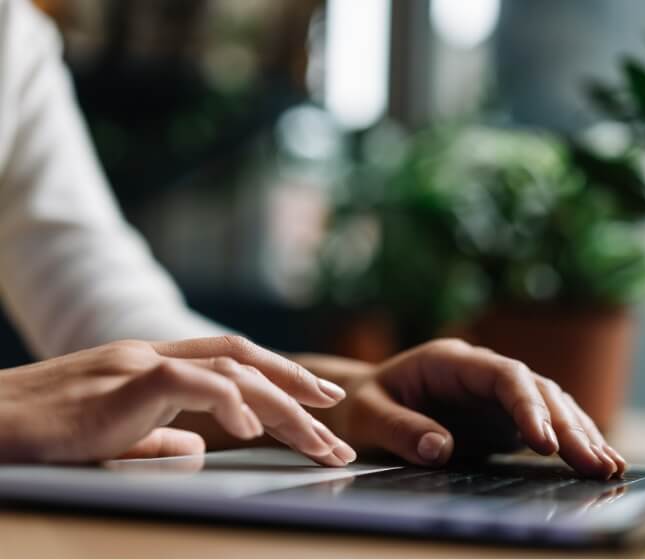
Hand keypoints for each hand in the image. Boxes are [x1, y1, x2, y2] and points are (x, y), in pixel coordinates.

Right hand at [0, 337, 354, 465]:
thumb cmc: (40, 435)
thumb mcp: (112, 436)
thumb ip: (157, 438)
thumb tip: (198, 448)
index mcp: (155, 367)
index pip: (232, 361)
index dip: (280, 377)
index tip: (319, 402)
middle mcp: (153, 356)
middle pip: (244, 362)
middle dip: (297, 389)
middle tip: (338, 417)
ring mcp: (137, 365)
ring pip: (229, 370)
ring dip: (281, 404)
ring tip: (318, 437)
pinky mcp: (118, 385)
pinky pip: (187, 384)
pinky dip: (226, 402)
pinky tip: (251, 431)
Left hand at [305, 339, 625, 478]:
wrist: (362, 403)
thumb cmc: (361, 405)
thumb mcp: (368, 414)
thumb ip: (400, 428)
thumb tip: (439, 449)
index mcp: (450, 361)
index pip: (503, 375)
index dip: (528, 404)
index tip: (544, 441)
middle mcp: (480, 372)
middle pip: (535, 389)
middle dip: (567, 425)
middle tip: (594, 463)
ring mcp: (493, 394)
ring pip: (548, 404)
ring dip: (579, 433)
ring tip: (608, 467)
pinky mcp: (499, 417)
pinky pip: (542, 424)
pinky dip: (568, 441)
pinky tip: (595, 461)